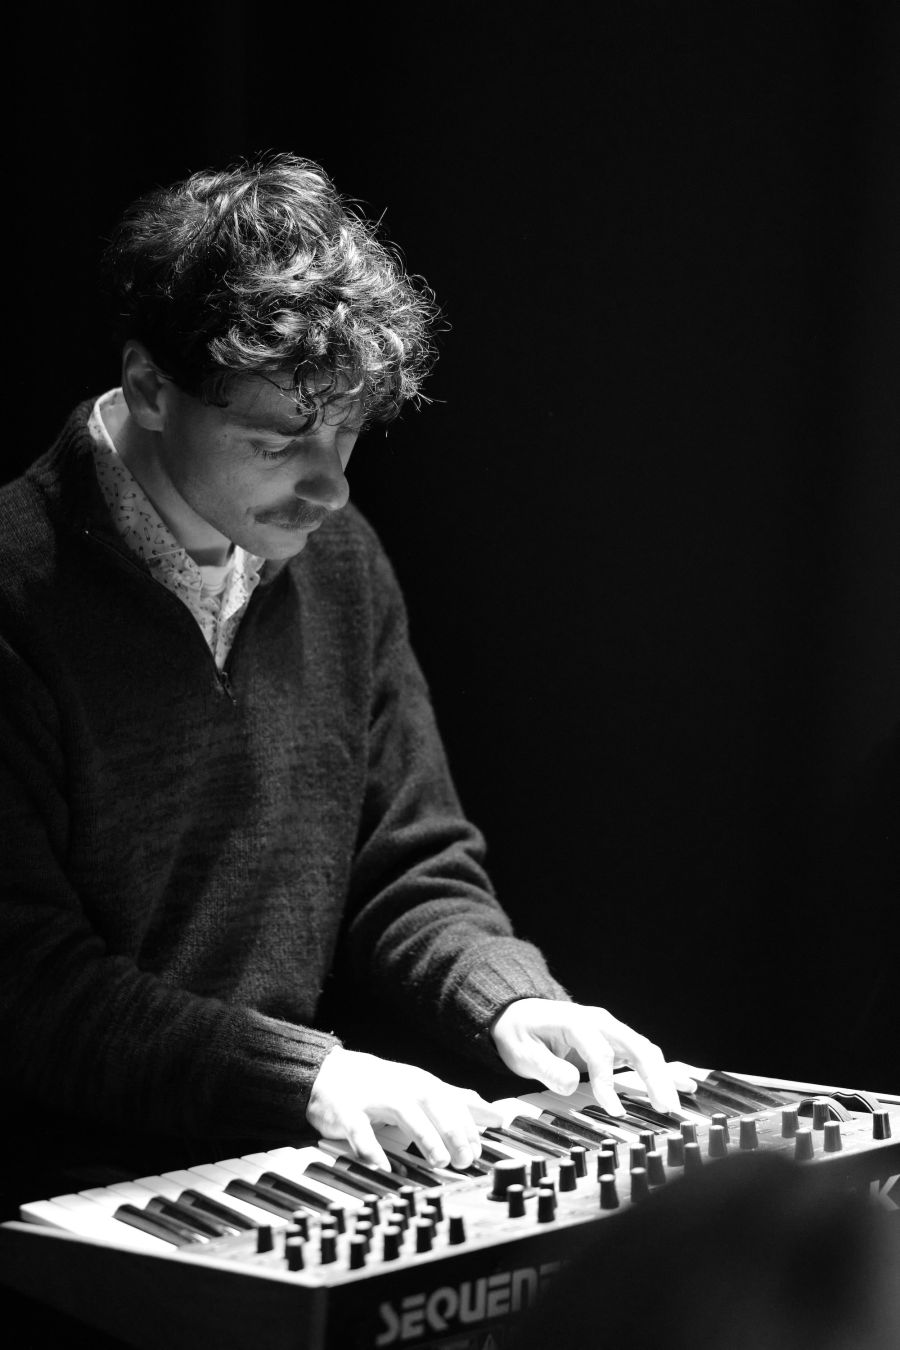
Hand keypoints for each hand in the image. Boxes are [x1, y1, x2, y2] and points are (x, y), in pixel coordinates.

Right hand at [306, 1047, 493, 1171]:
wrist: (331, 1074)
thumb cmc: (384, 1087)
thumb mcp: (423, 1090)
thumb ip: (458, 1104)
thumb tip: (497, 1116)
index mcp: (421, 1084)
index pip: (451, 1102)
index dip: (468, 1127)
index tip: (479, 1152)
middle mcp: (401, 1088)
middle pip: (433, 1104)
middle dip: (452, 1131)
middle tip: (465, 1160)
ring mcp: (374, 1098)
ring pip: (404, 1112)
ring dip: (424, 1136)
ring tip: (438, 1161)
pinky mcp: (347, 1112)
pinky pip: (360, 1130)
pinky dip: (371, 1148)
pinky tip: (383, 1166)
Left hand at [491, 999, 694, 1116]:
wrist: (517, 1014)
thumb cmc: (519, 1033)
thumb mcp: (520, 1051)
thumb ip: (544, 1067)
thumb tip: (568, 1083)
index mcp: (576, 1021)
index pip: (600, 1052)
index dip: (607, 1083)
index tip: (613, 1111)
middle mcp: (599, 1021)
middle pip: (635, 1046)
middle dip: (654, 1077)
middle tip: (666, 1108)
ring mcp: (609, 1029)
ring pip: (644, 1049)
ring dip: (662, 1076)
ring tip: (675, 1104)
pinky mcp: (613, 1040)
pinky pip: (642, 1053)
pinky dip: (662, 1068)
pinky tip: (684, 1082)